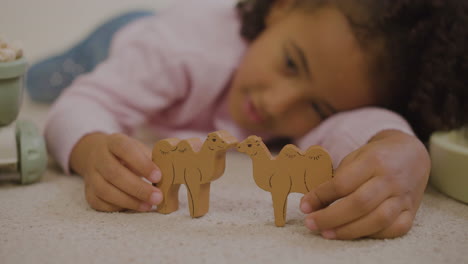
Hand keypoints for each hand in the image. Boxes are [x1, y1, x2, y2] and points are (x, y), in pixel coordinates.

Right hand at [70, 133, 162, 211]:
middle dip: (138, 188)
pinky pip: (100, 203)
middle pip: (114, 173)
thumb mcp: (138, 149)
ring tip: (149, 205)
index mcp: (114, 142)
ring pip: (105, 190)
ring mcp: (91, 175)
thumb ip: (151, 159)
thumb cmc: (127, 154)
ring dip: (129, 201)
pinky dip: (118, 207)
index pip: (125, 149)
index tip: (158, 176)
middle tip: (157, 197)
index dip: (142, 163)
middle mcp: (99, 157)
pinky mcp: (88, 192)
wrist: (96, 154)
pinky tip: (134, 207)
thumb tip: (169, 175)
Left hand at [300, 130, 429, 238]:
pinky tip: (354, 233)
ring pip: (377, 220)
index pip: (343, 183)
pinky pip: (395, 229)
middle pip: (359, 204)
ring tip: (327, 233)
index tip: (304, 205)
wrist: (411, 154)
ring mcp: (403, 196)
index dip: (320, 196)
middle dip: (331, 217)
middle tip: (311, 224)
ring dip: (348, 231)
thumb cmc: (376, 156)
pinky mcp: (412, 211)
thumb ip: (339, 177)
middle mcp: (390, 179)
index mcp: (373, 161)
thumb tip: (315, 202)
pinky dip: (373, 235)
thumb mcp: (356, 156)